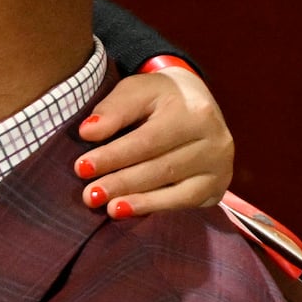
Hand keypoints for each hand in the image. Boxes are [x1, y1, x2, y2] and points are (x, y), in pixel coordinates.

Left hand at [75, 62, 230, 218]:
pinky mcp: (219, 185)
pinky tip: (131, 211)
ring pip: (176, 190)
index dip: (113, 156)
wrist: (196, 103)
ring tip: (108, 208)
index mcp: (193, 111)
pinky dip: (157, 208)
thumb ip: (113, 109)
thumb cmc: (159, 99)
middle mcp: (214, 139)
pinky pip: (186, 202)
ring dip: (139, 201)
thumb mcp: (136, 91)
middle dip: (122, 182)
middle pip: (162, 167)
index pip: (147, 140)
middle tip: (90, 195)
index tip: (81, 168)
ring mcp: (220, 164)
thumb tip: (88, 132)